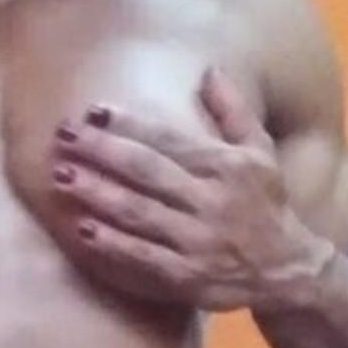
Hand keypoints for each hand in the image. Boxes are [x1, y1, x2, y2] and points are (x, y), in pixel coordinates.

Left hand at [49, 68, 334, 313]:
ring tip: (61, 177)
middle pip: (146, 171)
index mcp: (223, 166)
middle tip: (63, 137)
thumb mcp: (259, 153)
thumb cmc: (266, 206)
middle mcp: (209, 201)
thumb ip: (233, 112)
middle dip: (102, 152)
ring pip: (139, 212)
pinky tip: (84, 230)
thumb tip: (208, 71)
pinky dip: (113, 244)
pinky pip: (144, 257)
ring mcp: (196, 241)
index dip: (129, 124)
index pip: (168, 139)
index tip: (93, 111)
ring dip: (97, 194)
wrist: (287, 270)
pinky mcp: (187, 277)